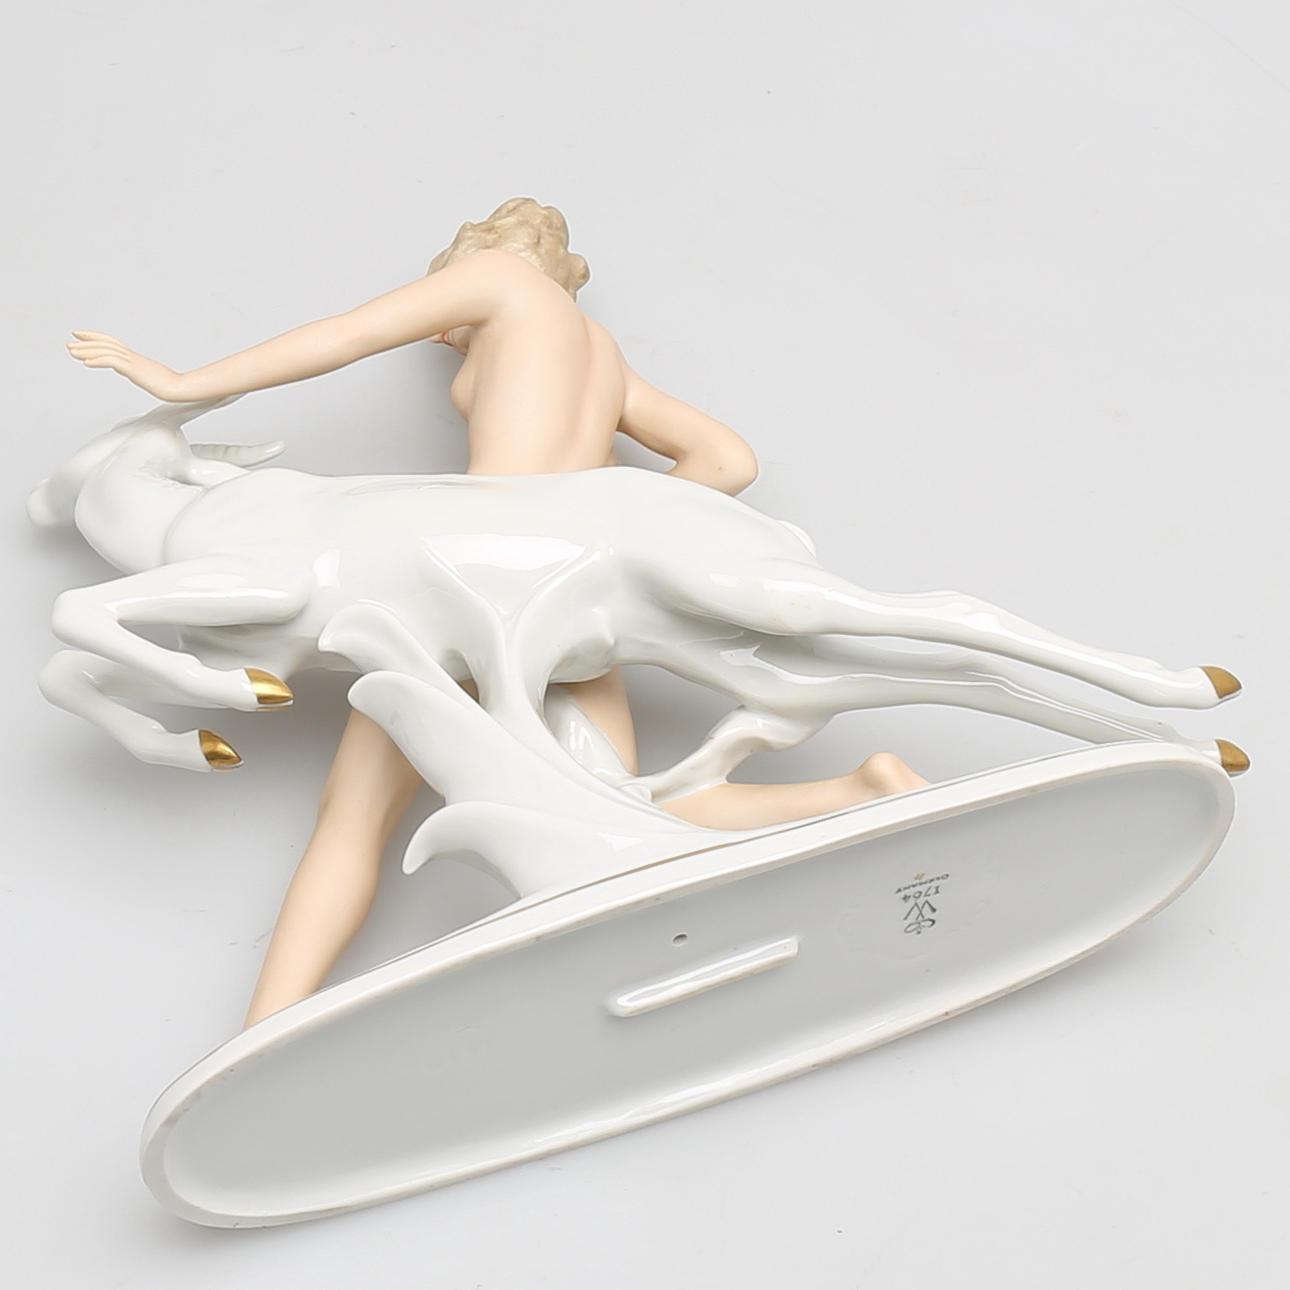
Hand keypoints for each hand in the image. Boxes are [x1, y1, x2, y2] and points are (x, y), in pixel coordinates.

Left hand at [67, 331, 189, 400]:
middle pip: (105, 344)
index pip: (112, 343)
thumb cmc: (170, 386)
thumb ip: (139, 372)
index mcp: (135, 358)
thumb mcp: (151, 377)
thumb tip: (132, 372)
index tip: (81, 336)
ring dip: (87, 351)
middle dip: (86, 343)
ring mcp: (133, 362)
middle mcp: (132, 357)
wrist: (179, 388)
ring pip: (105, 351)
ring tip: (72, 352)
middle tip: (70, 343)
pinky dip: (98, 361)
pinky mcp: (134, 369)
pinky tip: (86, 363)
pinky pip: (112, 362)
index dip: (95, 337)